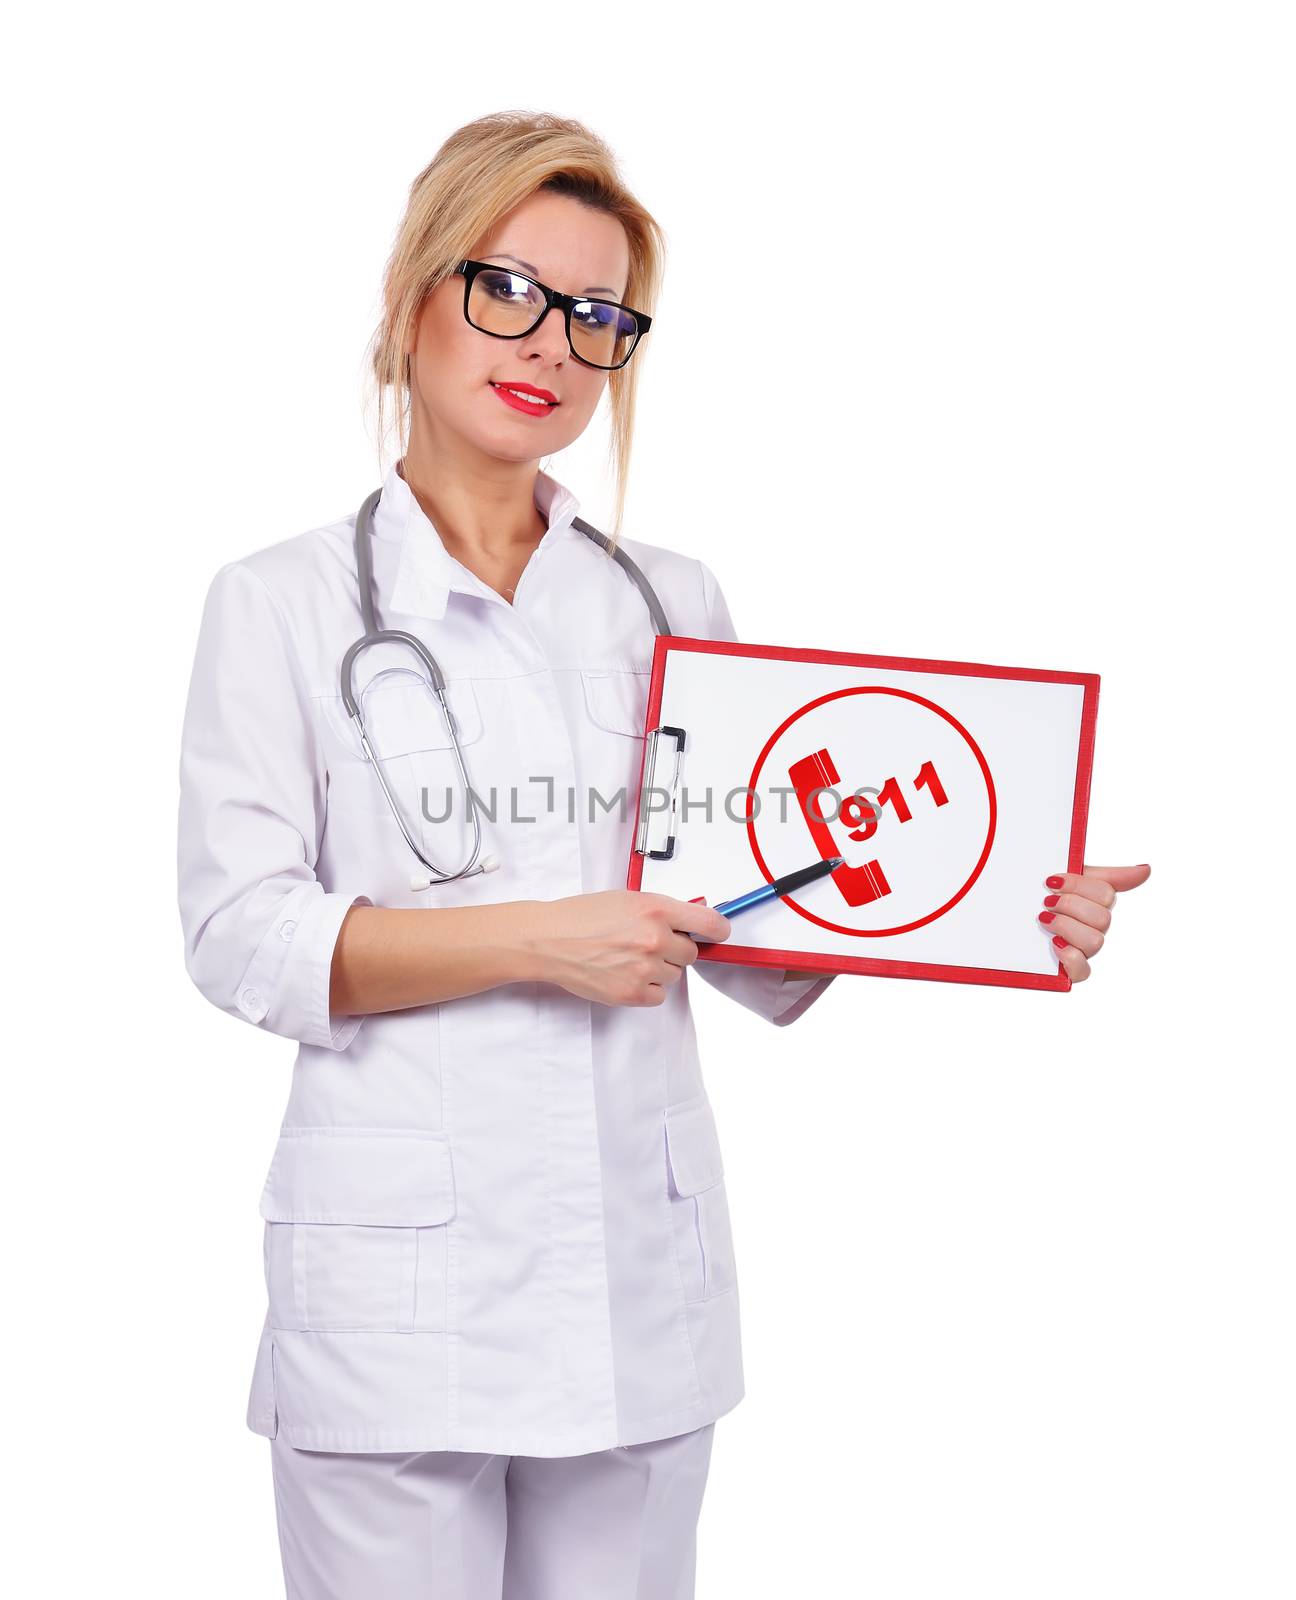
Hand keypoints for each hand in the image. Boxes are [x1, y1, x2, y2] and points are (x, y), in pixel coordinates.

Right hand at [536, 890, 731, 1007]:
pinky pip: (659, 995)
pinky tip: (625, 974)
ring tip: (628, 957)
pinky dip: (647, 988)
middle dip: (674, 949)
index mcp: (656, 909)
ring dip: (659, 969)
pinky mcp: (633, 993)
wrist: (549, 940)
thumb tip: (691, 920)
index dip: (718, 930)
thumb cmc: (581, 917)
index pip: (710, 923)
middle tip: (647, 944)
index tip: (717, 934)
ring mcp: (645, 968)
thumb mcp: (627, 899)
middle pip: (691, 953)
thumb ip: (662, 910)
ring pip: (675, 975)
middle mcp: (654, 938)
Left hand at [1037, 863, 1150, 982]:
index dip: (1079, 885)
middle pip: (1103, 918)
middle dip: (1070, 905)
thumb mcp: (1068, 877)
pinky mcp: (1067, 970)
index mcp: (1093, 903)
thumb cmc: (1035, 894)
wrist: (1003, 908)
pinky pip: (1083, 972)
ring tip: (1044, 919)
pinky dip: (1070, 957)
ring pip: (1095, 941)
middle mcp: (1090, 927)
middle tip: (1046, 901)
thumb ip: (1108, 875)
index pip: (1106, 894)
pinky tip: (1054, 944)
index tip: (1052, 880)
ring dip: (1067, 927)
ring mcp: (1080, 949)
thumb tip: (1146, 870)